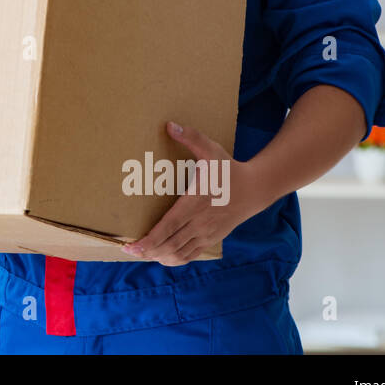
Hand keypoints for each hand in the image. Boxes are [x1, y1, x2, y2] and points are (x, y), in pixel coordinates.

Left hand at [120, 120, 268, 266]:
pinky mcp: (212, 239)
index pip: (168, 226)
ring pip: (179, 254)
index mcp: (195, 203)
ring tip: (142, 253)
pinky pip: (191, 255)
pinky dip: (175, 259)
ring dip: (159, 256)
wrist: (255, 189)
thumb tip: (170, 125)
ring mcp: (207, 234)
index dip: (150, 239)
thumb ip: (191, 138)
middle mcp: (200, 223)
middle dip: (148, 251)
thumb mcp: (212, 151)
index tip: (132, 246)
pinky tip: (162, 256)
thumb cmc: (230, 170)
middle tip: (128, 250)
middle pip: (170, 245)